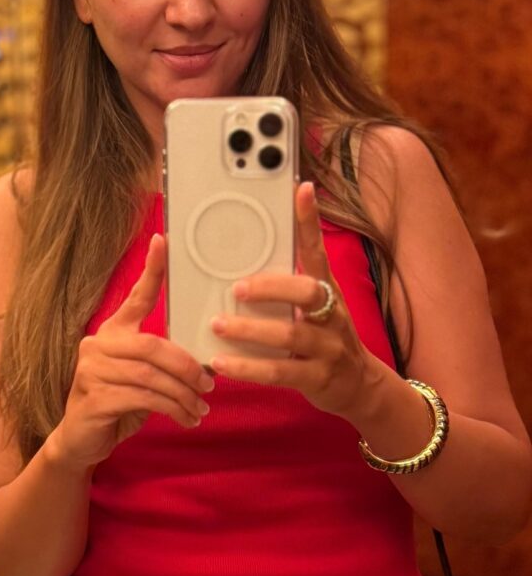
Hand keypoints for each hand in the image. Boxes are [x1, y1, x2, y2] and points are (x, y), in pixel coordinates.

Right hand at [49, 235, 213, 471]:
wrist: (82, 440)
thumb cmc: (118, 403)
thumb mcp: (142, 377)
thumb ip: (162, 362)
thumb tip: (206, 361)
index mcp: (113, 331)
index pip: (136, 296)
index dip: (151, 269)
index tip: (162, 240)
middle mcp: (98, 344)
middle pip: (153, 346)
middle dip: (186, 366)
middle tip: (209, 385)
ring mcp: (92, 370)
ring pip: (151, 376)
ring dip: (183, 395)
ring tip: (201, 409)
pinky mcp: (93, 398)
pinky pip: (143, 398)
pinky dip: (171, 409)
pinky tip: (186, 419)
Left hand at [209, 182, 376, 419]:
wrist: (358, 385)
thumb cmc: (325, 336)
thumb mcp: (314, 307)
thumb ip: (286, 286)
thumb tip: (240, 263)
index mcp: (326, 290)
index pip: (317, 250)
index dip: (310, 221)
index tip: (301, 190)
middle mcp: (331, 314)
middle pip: (307, 291)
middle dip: (271, 286)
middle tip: (237, 287)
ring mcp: (327, 347)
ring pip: (289, 334)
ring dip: (250, 329)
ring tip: (217, 325)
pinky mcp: (316, 377)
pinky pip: (279, 371)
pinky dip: (248, 368)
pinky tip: (222, 363)